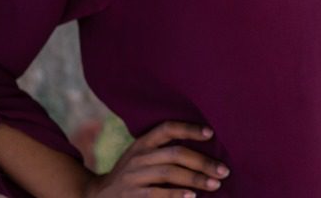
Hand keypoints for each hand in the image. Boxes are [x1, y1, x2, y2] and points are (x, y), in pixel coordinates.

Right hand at [81, 121, 229, 197]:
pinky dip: (176, 195)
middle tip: (223, 171)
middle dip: (202, 162)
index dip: (189, 129)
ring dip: (196, 179)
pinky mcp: (132, 196)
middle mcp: (138, 157)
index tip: (211, 133)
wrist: (97, 196)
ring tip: (215, 185)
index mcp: (142, 144)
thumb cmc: (131, 175)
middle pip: (175, 154)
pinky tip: (192, 197)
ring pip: (169, 173)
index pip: (167, 129)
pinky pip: (157, 194)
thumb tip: (205, 147)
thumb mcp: (141, 156)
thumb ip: (163, 150)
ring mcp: (133, 177)